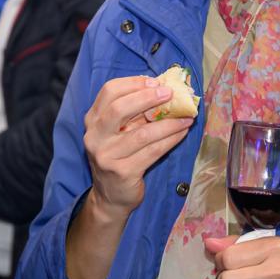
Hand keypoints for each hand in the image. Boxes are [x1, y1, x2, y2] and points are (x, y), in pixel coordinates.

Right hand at [81, 75, 193, 220]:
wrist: (110, 196)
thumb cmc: (119, 156)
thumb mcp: (118, 132)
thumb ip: (132, 113)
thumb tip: (163, 89)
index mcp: (93, 120)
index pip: (109, 92)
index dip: (133, 83)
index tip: (155, 82)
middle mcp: (95, 136)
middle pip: (119, 109)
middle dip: (147, 98)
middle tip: (170, 94)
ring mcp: (107, 155)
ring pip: (142, 133)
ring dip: (168, 123)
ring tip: (187, 117)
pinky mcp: (123, 172)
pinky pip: (152, 151)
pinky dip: (170, 140)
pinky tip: (182, 133)